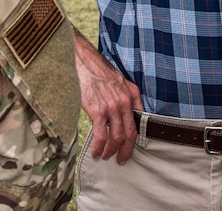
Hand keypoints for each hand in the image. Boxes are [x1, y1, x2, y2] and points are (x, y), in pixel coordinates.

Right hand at [73, 31, 143, 163]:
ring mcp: (112, 107)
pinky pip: (101, 136)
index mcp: (132, 94)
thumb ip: (124, 98)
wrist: (83, 63)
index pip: (138, 122)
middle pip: (129, 134)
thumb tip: (123, 117)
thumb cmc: (98, 73)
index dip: (134, 139)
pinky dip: (99, 147)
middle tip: (121, 160)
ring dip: (111, 151)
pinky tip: (95, 151)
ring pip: (116, 137)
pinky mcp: (98, 111)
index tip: (129, 148)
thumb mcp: (119, 83)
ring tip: (105, 156)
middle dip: (125, 150)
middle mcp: (125, 102)